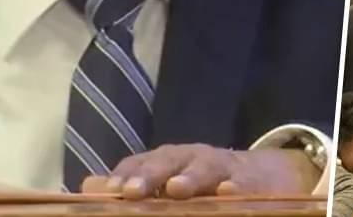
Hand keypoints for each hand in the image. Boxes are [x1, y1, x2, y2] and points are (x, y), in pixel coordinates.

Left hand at [80, 144, 318, 199]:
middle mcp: (193, 159)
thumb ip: (132, 182)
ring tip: (177, 189)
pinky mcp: (253, 179)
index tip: (110, 190)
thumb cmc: (205, 180)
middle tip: (133, 191)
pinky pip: (244, 182)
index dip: (127, 173)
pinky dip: (238, 186)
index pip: (142, 162)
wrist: (265, 174)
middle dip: (151, 173)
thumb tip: (87, 187)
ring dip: (191, 177)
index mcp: (170, 160)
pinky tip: (229, 193)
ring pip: (207, 167)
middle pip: (170, 160)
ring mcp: (224, 167)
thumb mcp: (168, 179)